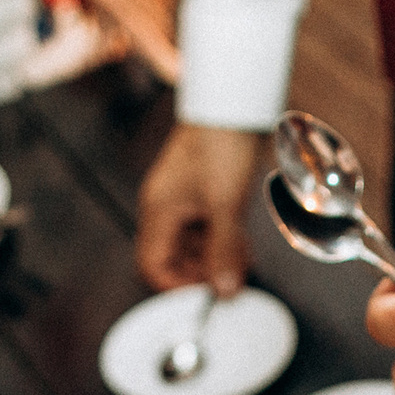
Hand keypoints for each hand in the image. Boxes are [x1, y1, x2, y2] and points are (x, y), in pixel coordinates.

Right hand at [136, 123, 259, 292]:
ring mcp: (182, 199)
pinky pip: (204, 228)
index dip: (178, 286)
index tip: (208, 292)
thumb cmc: (221, 142)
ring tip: (241, 260)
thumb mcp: (225, 203)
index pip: (153, 266)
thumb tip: (224, 290)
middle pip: (172, 259)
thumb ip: (224, 249)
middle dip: (200, 273)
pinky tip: (241, 241)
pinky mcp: (200, 192)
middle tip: (231, 278)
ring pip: (191, 245)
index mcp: (158, 211)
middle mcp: (164, 208)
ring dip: (214, 258)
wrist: (234, 102)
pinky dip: (221, 240)